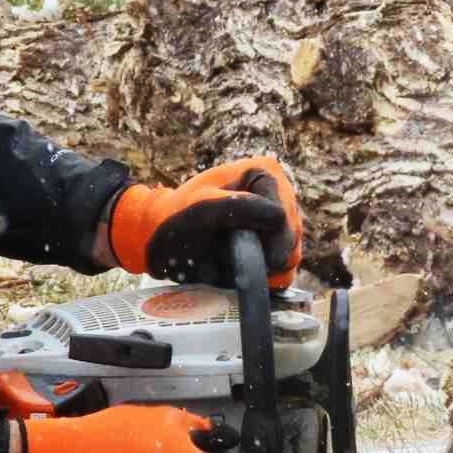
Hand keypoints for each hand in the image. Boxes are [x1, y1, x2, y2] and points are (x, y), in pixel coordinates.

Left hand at [108, 157, 302, 288]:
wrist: (160, 239)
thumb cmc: (177, 218)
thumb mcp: (203, 207)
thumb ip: (239, 208)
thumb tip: (279, 218)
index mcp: (264, 174)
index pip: (284, 215)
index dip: (268, 238)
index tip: (242, 251)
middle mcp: (279, 196)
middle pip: (292, 238)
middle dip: (263, 255)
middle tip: (230, 260)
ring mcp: (278, 224)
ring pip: (290, 258)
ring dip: (261, 269)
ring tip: (228, 264)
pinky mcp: (273, 247)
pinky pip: (283, 271)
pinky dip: (261, 279)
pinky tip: (237, 273)